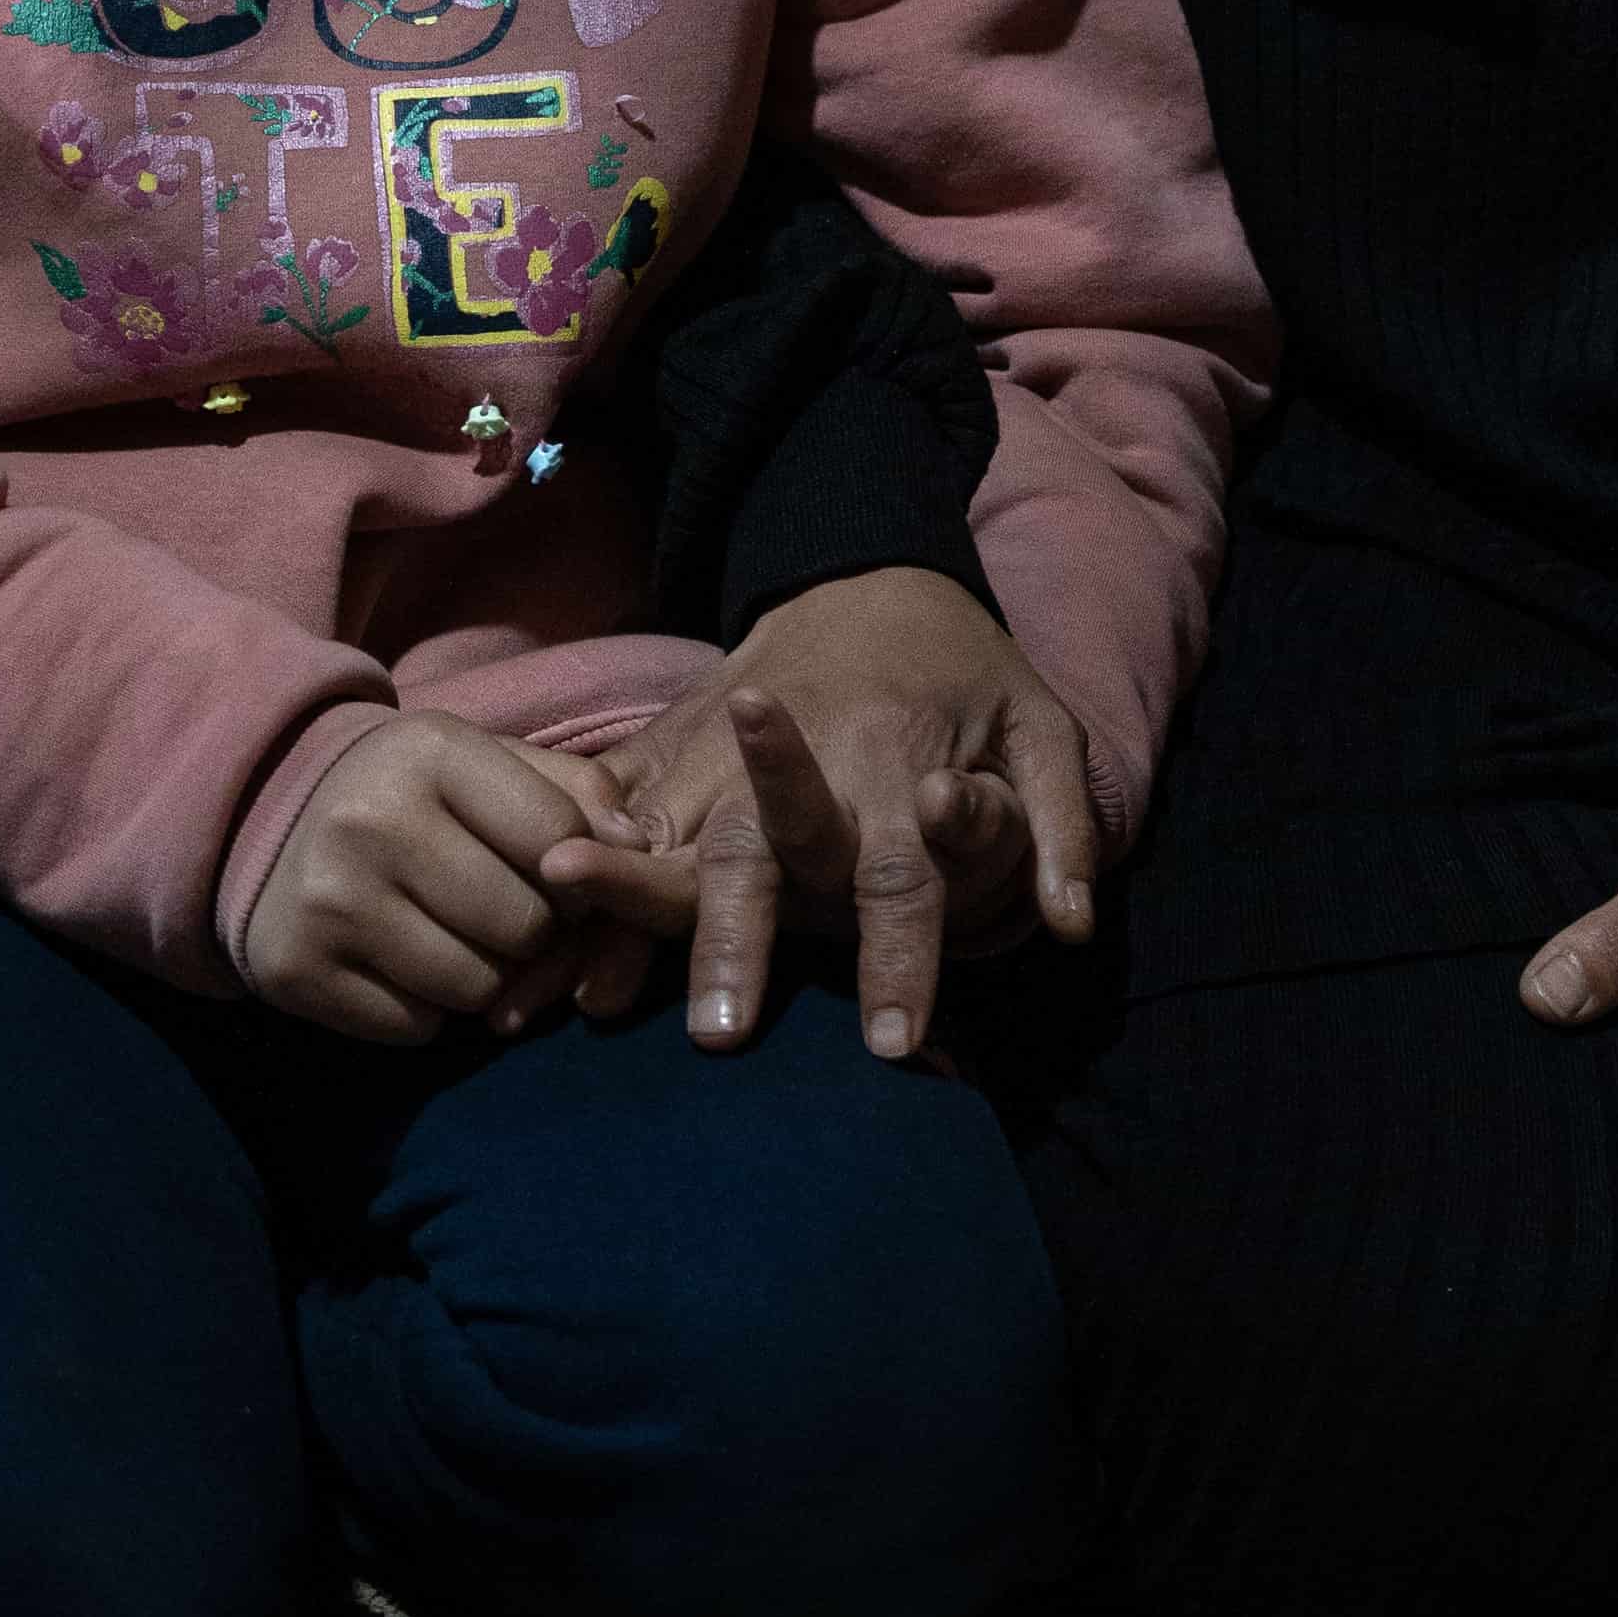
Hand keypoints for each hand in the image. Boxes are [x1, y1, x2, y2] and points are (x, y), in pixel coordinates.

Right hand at [242, 715, 634, 1043]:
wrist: (267, 815)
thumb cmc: (409, 791)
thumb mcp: (484, 762)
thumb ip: (574, 794)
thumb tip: (638, 852)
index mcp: (428, 752)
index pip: (560, 844)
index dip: (584, 876)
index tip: (565, 880)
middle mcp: (371, 822)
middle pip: (524, 926)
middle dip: (537, 933)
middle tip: (512, 918)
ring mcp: (329, 901)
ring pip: (476, 988)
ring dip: (488, 980)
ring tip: (461, 940)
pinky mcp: (297, 970)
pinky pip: (416, 1026)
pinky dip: (428, 1009)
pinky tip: (406, 964)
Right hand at [539, 566, 1100, 1063]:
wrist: (869, 569)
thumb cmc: (967, 668)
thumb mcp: (1042, 727)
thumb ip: (1060, 826)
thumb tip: (1071, 924)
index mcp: (896, 762)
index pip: (900, 878)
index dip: (900, 960)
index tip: (895, 1047)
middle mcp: (800, 761)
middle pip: (762, 860)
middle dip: (739, 944)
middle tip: (724, 1033)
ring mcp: (724, 756)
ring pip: (674, 844)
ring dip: (634, 920)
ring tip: (595, 1001)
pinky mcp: (673, 752)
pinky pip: (620, 824)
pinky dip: (585, 886)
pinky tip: (546, 952)